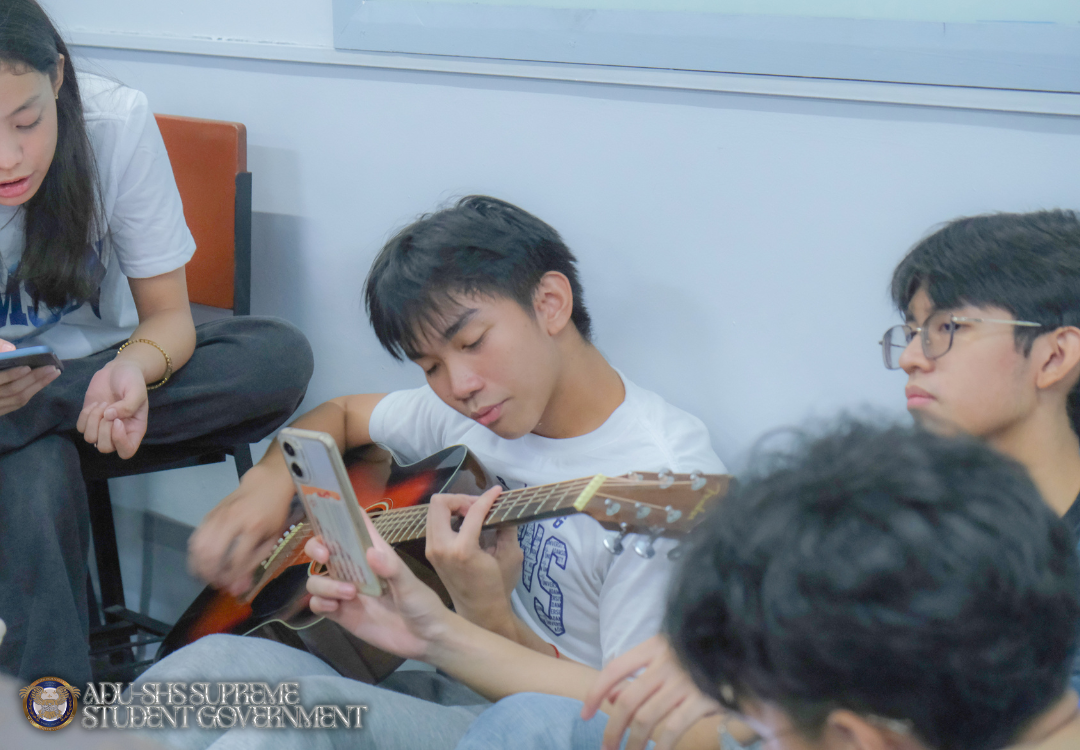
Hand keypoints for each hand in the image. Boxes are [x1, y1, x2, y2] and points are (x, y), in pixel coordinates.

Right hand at [0, 339, 59, 416]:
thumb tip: (11, 349)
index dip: (10, 375)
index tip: (27, 367)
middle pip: (11, 391)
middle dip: (33, 379)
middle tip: (52, 368)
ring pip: (16, 400)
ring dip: (37, 386)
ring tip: (53, 373)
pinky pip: (15, 404)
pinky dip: (30, 393)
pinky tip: (41, 383)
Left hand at [77, 359, 148, 457]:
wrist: (119, 369)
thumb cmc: (132, 380)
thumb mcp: (137, 391)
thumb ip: (128, 405)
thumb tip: (109, 417)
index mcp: (134, 430)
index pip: (126, 451)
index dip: (119, 441)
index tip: (117, 421)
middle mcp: (118, 433)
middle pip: (105, 447)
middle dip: (103, 429)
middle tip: (108, 409)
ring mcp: (102, 427)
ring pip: (90, 438)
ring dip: (94, 419)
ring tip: (102, 404)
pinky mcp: (89, 419)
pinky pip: (80, 428)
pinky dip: (85, 415)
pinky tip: (95, 404)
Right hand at [188, 463, 295, 595]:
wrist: (265, 484)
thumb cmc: (273, 513)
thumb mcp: (272, 538)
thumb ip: (255, 563)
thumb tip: (238, 588)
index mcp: (254, 527)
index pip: (236, 560)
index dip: (231, 578)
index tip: (231, 588)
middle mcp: (232, 520)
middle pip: (213, 554)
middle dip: (212, 575)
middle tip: (218, 584)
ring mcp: (218, 515)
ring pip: (199, 547)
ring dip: (200, 567)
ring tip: (208, 577)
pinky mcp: (209, 513)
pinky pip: (196, 537)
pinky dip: (195, 554)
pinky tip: (201, 563)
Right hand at [306, 518, 451, 661]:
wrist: (425, 640)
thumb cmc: (423, 606)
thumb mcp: (411, 586)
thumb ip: (392, 570)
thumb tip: (370, 554)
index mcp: (375, 554)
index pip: (354, 526)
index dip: (339, 514)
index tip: (325, 507)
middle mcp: (357, 569)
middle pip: (324, 548)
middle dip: (316, 546)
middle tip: (325, 554)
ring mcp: (347, 591)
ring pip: (317, 579)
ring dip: (325, 584)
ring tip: (349, 594)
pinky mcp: (343, 614)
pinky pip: (318, 603)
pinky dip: (320, 602)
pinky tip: (335, 607)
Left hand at [424, 487, 523, 636]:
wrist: (479, 611)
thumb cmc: (498, 586)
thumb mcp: (511, 555)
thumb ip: (507, 528)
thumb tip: (504, 507)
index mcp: (462, 550)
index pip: (472, 512)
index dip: (486, 498)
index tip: (498, 492)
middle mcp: (441, 547)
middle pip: (439, 503)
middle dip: (461, 498)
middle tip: (479, 506)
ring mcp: (432, 550)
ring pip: (434, 510)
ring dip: (454, 506)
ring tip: (473, 514)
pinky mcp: (431, 552)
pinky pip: (434, 522)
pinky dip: (449, 517)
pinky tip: (465, 523)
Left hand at [583, 634, 721, 749]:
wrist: (743, 645)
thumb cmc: (702, 653)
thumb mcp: (668, 653)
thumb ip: (639, 673)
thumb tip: (611, 696)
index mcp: (654, 646)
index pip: (615, 669)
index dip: (595, 693)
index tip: (585, 714)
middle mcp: (666, 662)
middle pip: (627, 701)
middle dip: (612, 730)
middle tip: (606, 748)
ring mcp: (684, 681)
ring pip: (646, 719)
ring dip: (633, 743)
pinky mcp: (703, 699)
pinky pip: (672, 729)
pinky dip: (661, 746)